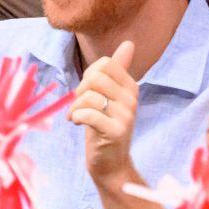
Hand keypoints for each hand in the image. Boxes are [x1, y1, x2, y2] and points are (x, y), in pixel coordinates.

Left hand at [70, 42, 138, 190]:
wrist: (111, 164)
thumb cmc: (105, 127)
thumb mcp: (110, 97)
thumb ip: (118, 71)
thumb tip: (129, 43)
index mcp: (131, 87)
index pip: (105, 64)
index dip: (89, 75)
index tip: (87, 92)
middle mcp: (132, 99)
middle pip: (96, 76)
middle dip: (80, 90)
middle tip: (79, 105)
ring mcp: (126, 115)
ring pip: (90, 95)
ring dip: (75, 106)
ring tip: (76, 117)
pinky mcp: (116, 131)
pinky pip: (88, 113)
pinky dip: (76, 117)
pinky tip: (77, 123)